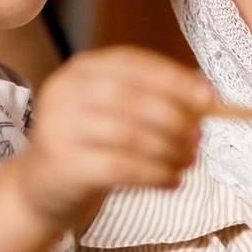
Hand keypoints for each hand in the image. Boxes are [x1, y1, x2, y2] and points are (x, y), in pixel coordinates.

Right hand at [11, 48, 212, 230]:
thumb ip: (152, 99)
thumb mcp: (113, 111)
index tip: (209, 98)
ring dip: (169, 150)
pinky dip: (154, 174)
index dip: (175, 79)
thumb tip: (205, 99)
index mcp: (82, 69)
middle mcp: (65, 92)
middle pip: (132, 99)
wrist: (42, 186)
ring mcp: (59, 128)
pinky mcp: (64, 165)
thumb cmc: (89, 143)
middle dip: (174, 118)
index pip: (134, 64)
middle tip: (199, 137)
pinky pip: (121, 168)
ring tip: (189, 161)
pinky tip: (171, 181)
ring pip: (130, 136)